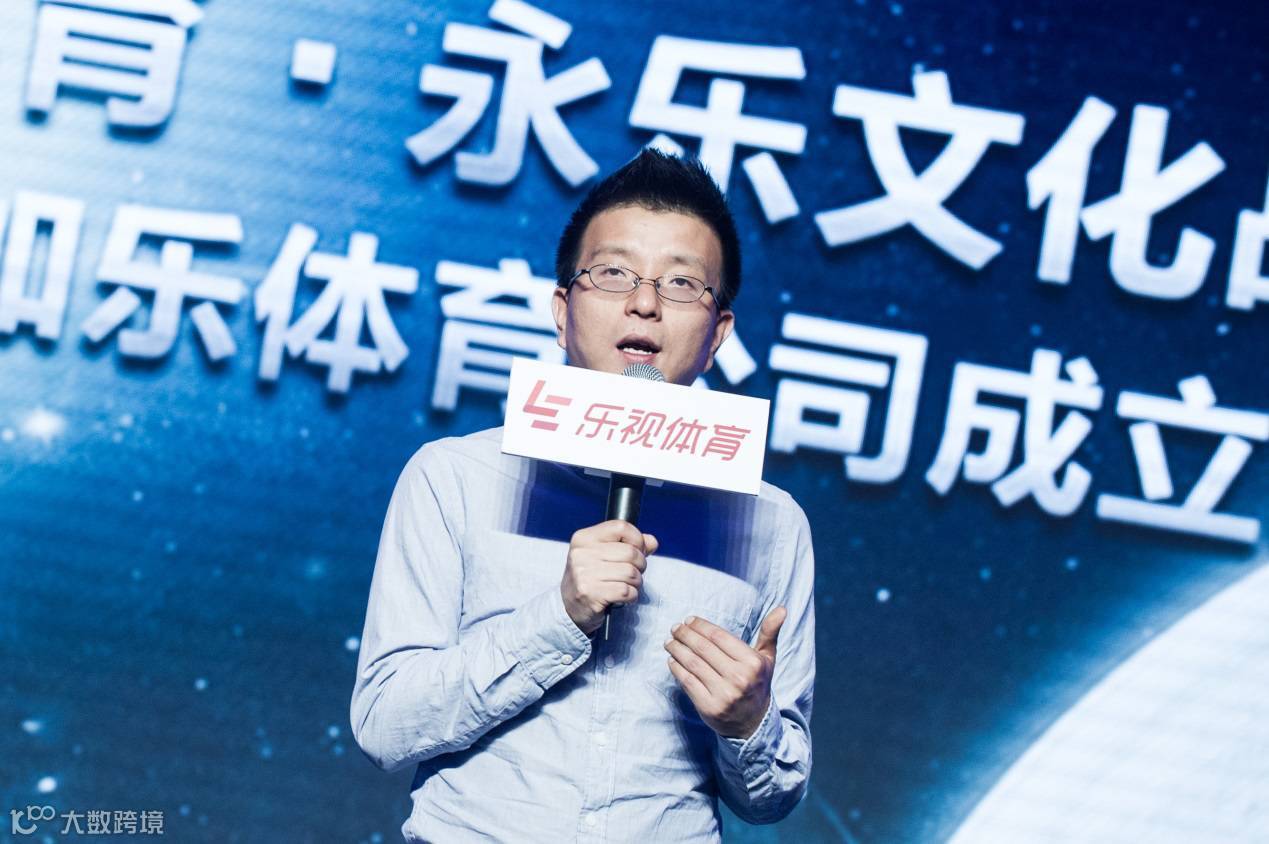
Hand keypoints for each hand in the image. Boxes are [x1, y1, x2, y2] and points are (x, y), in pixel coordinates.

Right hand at [561, 520, 657, 634]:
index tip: (638, 550)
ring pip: (631, 573)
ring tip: (627, 585)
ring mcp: (584, 574)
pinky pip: (626, 591)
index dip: (637, 539)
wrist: (569, 608)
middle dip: (640, 565)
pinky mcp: (590, 594)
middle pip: (630, 552)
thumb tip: (651, 542)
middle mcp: (581, 554)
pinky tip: (623, 597)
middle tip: (633, 573)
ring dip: (636, 582)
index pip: (621, 527)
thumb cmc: (591, 578)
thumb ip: (629, 544)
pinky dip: (631, 596)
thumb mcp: (604, 555)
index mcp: (584, 538)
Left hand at [664, 606, 785, 738]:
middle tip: (675, 627)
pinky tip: (672, 660)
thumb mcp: (767, 658)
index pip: (719, 637)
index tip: (689, 620)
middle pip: (703, 649)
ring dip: (677, 649)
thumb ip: (770, 632)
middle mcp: (739, 678)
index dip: (701, 626)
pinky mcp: (709, 707)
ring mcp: (723, 694)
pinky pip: (688, 682)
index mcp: (753, 663)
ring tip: (670, 641)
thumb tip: (782, 609)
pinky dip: (677, 668)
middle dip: (685, 635)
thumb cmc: (757, 683)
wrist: (754, 723)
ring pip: (693, 664)